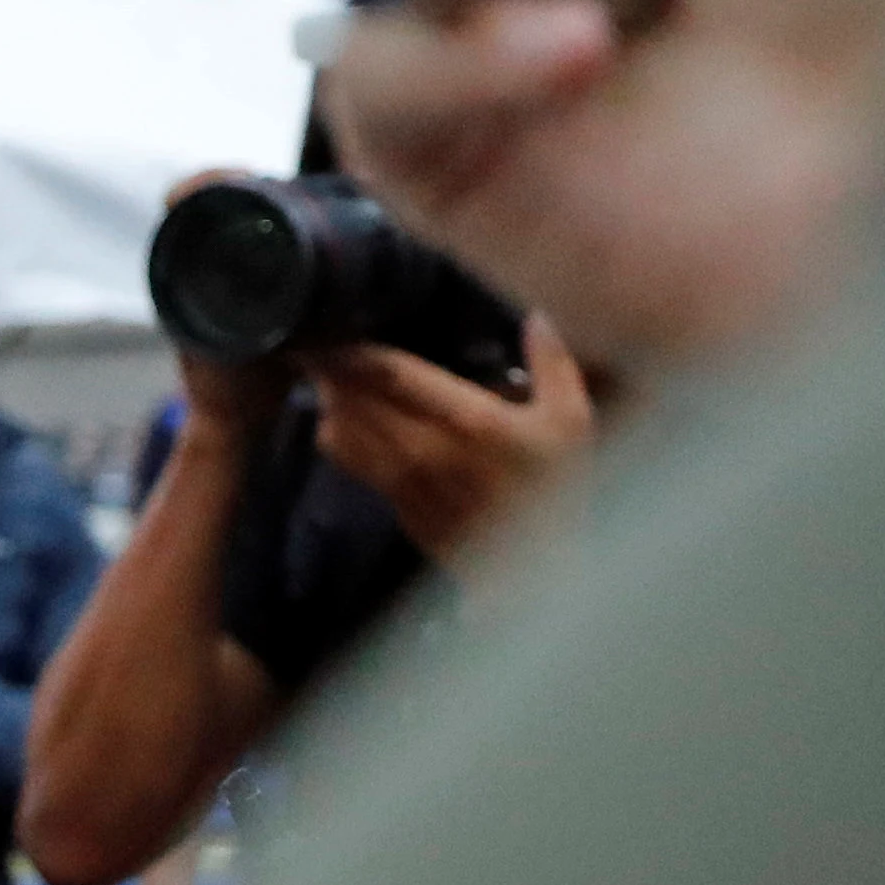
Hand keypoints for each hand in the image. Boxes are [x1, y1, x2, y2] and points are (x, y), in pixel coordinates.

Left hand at [306, 321, 597, 565]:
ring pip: (341, 429)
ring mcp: (401, 478)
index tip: (328, 327)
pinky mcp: (391, 501)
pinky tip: (336, 414)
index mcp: (467, 419)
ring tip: (319, 372)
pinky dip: (335, 432)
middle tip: (312, 341)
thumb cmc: (557, 488)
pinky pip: (348, 459)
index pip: (390, 374)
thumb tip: (536, 316)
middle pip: (354, 398)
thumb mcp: (572, 421)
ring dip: (326, 399)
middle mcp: (422, 446)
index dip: (352, 350)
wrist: (535, 568)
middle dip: (328, 369)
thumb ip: (553, 364)